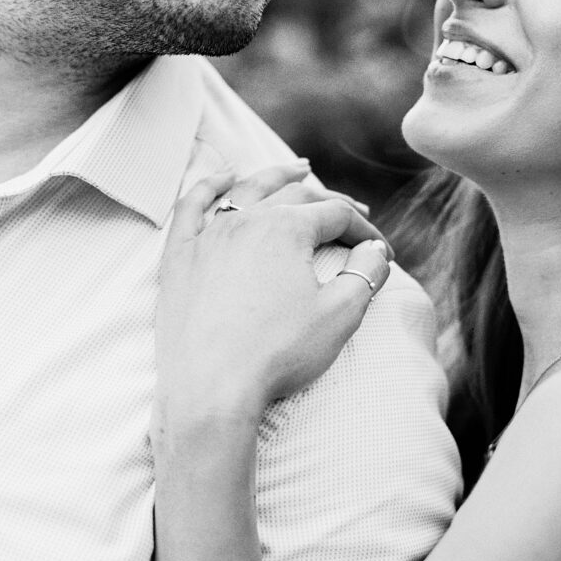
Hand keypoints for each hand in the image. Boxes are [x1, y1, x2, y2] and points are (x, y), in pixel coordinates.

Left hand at [154, 164, 389, 443]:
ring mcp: (208, 236)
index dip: (364, 229)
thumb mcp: (339, 316)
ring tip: (297, 171)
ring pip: (246, 191)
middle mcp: (245, 220)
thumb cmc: (277, 354)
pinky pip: (192, 207)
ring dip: (275, 176)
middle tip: (350, 214)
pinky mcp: (179, 257)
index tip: (380, 251)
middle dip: (328, 201)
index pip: (335, 214)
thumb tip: (375, 250)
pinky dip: (210, 186)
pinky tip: (224, 178)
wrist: (211, 389)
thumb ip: (365, 275)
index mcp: (286, 229)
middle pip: (294, 196)